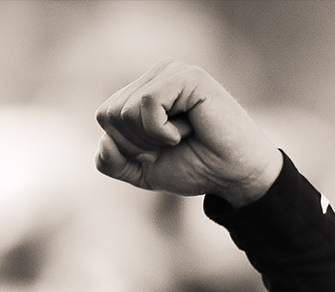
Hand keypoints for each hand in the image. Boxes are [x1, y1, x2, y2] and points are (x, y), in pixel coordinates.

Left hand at [95, 61, 282, 207]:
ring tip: (180, 136)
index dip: (124, 146)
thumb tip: (103, 142)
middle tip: (169, 145)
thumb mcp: (141, 171)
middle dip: (135, 144)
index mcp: (143, 92)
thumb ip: (112, 162)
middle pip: (110, 114)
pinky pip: (147, 104)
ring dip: (150, 138)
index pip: (105, 116)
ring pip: (125, 111)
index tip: (157, 151)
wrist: (232, 175)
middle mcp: (155, 76)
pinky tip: (187, 129)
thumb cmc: (194, 166)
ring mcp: (171, 73)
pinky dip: (161, 130)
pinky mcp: (186, 76)